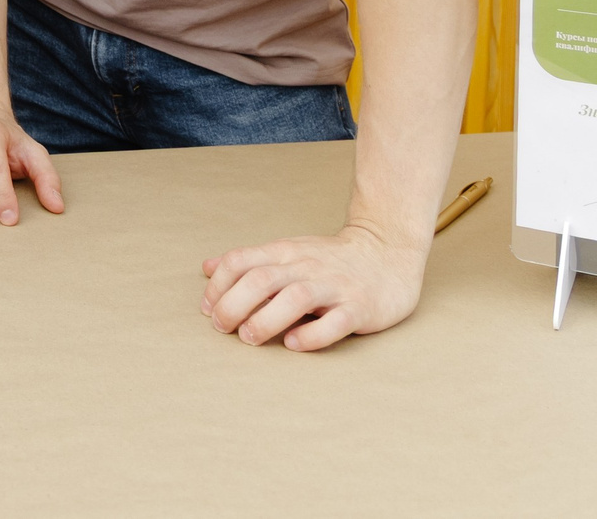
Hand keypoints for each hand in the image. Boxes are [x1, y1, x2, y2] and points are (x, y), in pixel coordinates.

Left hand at [199, 224, 429, 350]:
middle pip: (262, 279)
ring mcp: (334, 286)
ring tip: (249, 337)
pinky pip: (334, 322)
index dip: (218, 286)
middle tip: (222, 328)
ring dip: (266, 319)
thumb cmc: (330, 259)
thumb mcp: (286, 251)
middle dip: (234, 304)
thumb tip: (207, 267)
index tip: (208, 310)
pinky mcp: (359, 308)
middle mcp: (306, 266)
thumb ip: (249, 260)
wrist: (389, 252)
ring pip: (295, 298)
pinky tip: (293, 344)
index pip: (241, 261)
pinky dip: (311, 335)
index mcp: (285, 253)